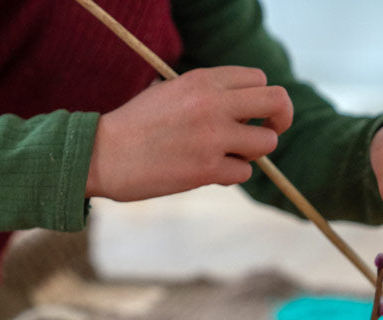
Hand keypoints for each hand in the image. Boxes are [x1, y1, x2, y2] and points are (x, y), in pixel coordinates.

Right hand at [86, 66, 292, 201]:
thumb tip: (239, 109)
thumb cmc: (133, 126)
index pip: (259, 80)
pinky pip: (243, 173)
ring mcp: (213, 138)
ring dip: (252, 153)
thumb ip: (205, 94)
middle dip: (279, 119)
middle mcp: (213, 104)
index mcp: (203, 81)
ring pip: (266, 143)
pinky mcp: (206, 169)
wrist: (103, 155)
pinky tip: (209, 173)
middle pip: (277, 103)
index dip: (260, 99)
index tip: (251, 113)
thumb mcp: (169, 92)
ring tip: (228, 157)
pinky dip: (231, 175)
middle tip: (267, 131)